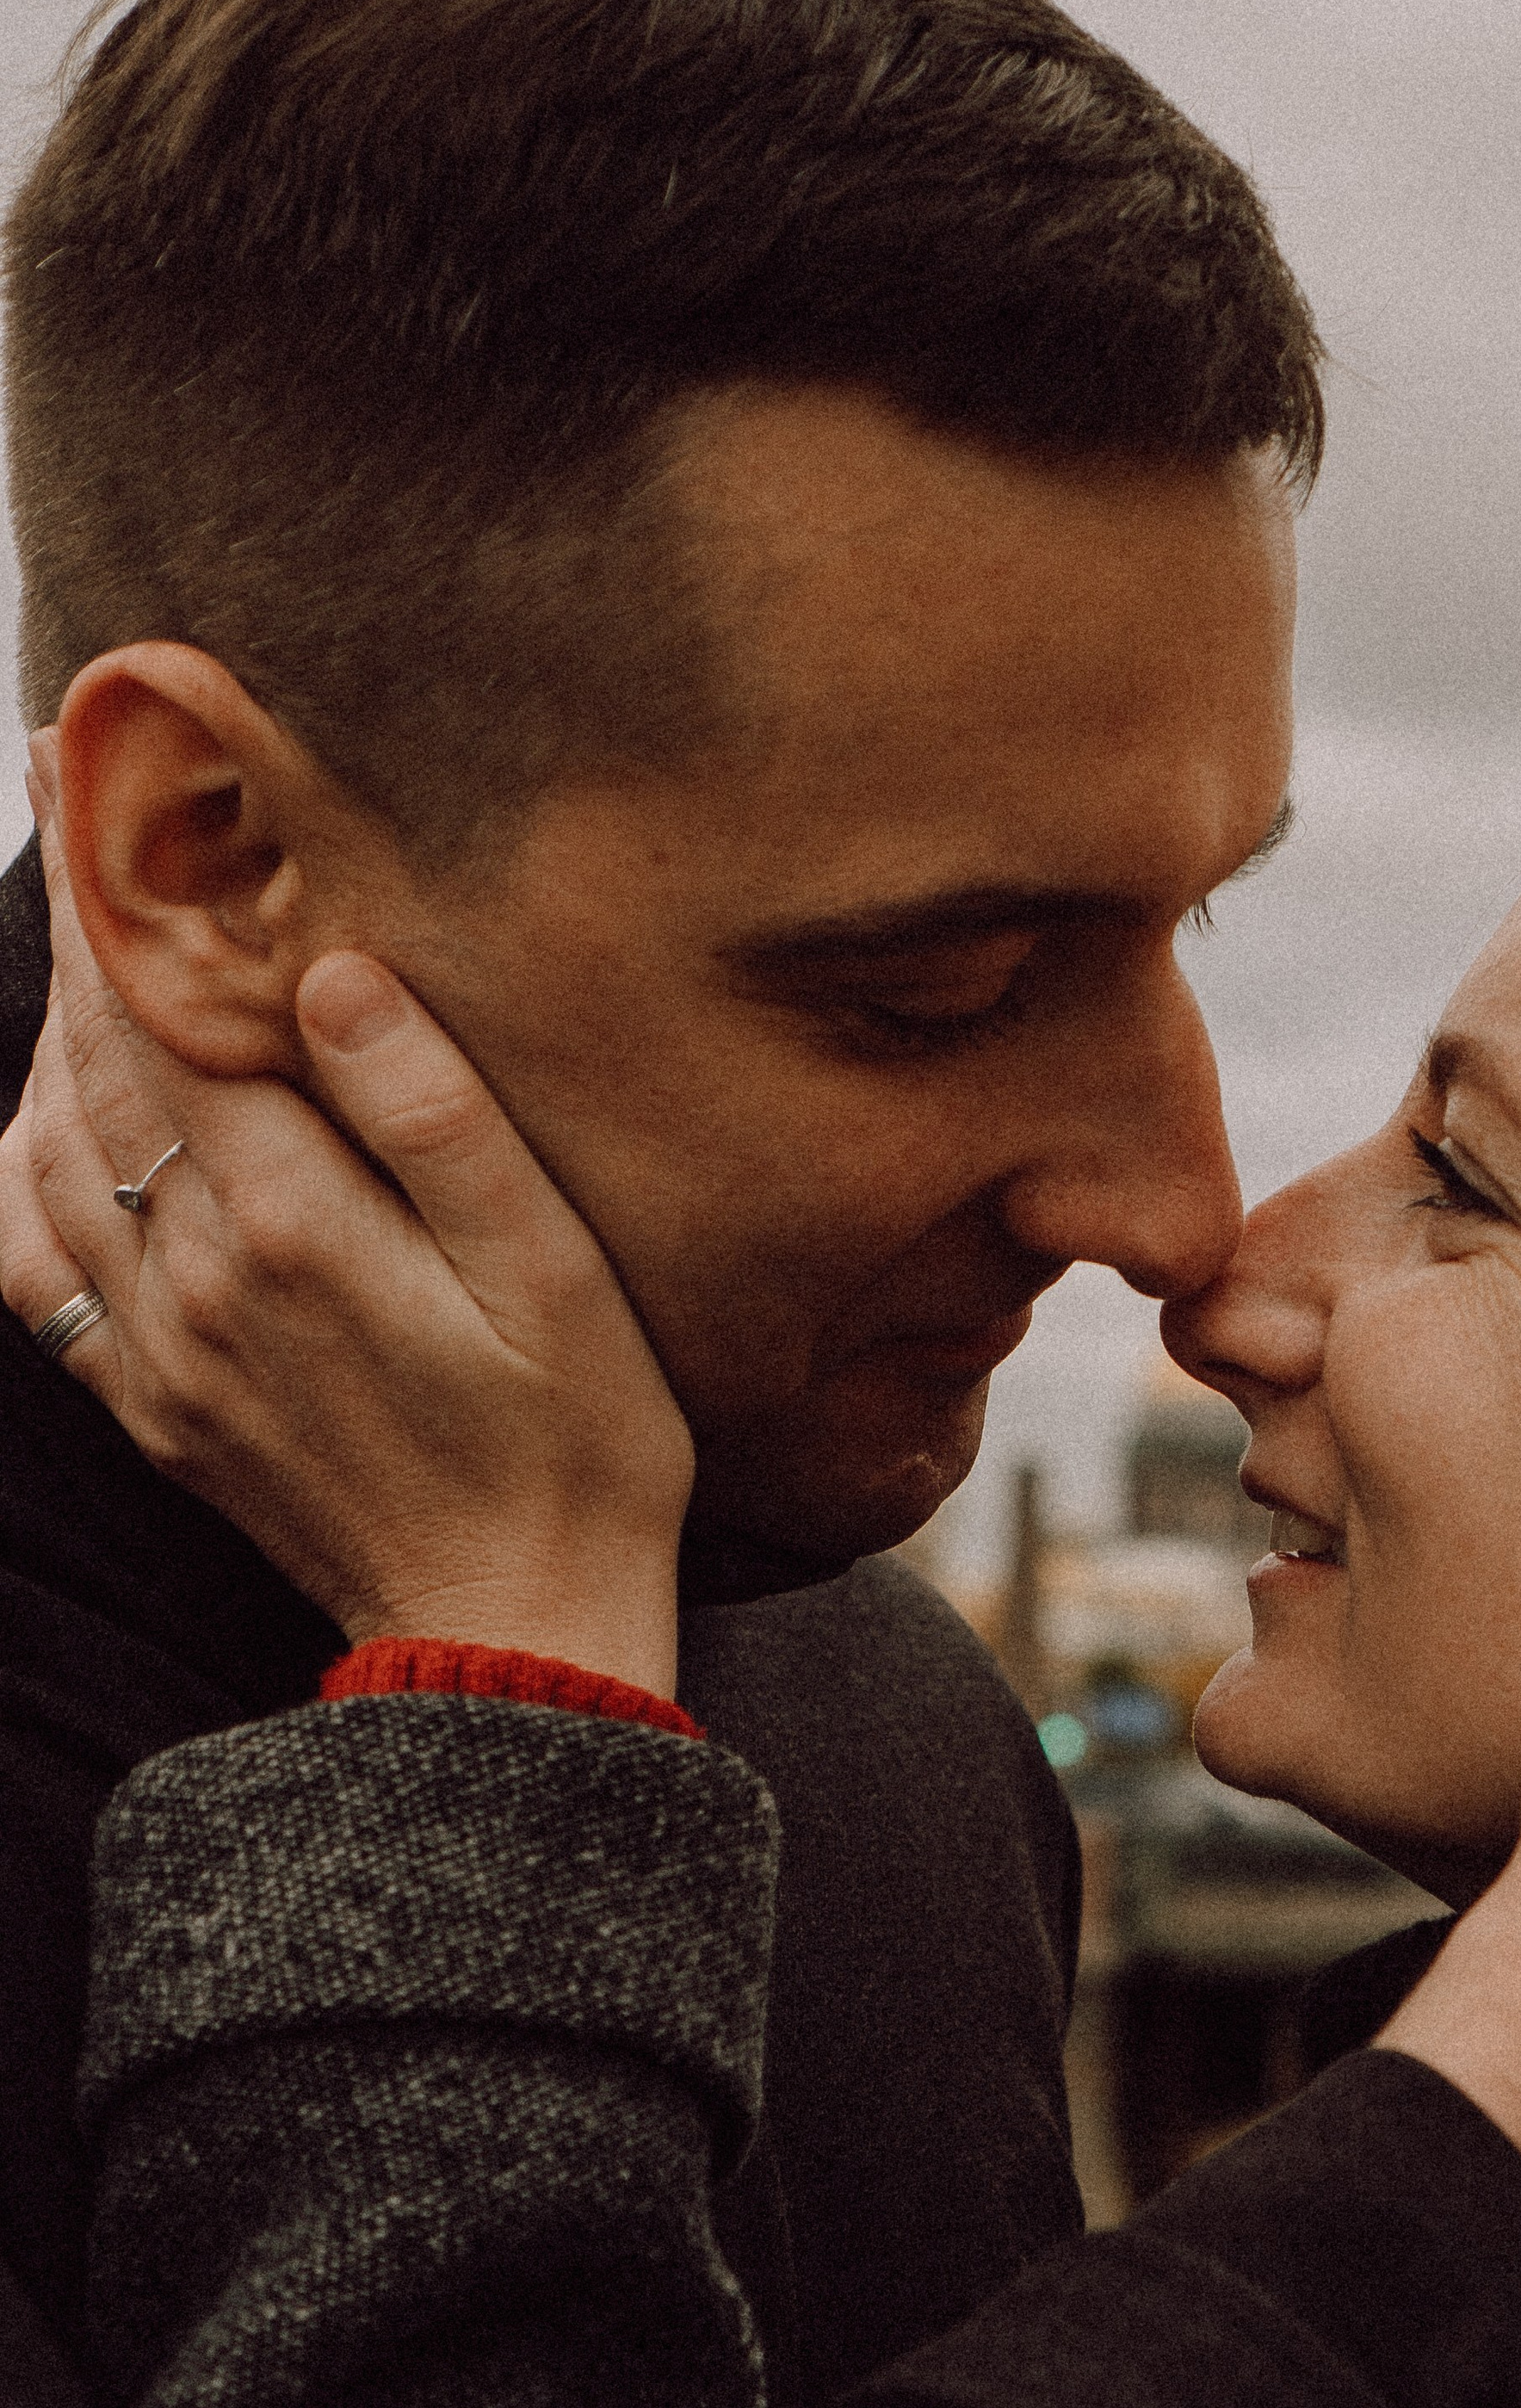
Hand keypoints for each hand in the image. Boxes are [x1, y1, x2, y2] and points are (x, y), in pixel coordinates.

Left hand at [0, 746, 693, 1698]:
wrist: (514, 1636)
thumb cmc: (578, 1446)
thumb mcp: (555, 1274)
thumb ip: (439, 1118)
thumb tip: (336, 973)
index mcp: (292, 1227)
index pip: (168, 1016)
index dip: (124, 888)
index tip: (94, 771)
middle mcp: (195, 1281)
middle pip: (96, 1068)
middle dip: (84, 934)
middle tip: (81, 817)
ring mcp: (159, 1354)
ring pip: (48, 1154)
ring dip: (54, 1041)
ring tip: (87, 954)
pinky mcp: (155, 1409)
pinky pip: (38, 1268)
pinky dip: (23, 1172)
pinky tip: (55, 1129)